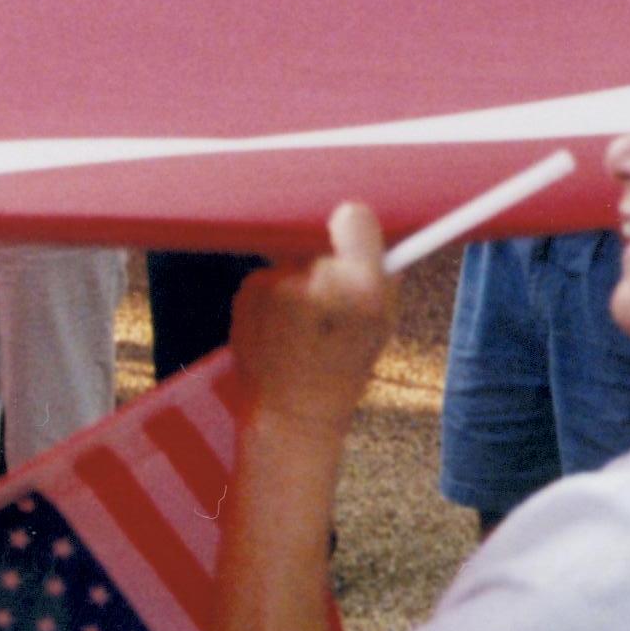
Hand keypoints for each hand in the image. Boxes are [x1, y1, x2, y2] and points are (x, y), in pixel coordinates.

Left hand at [229, 203, 390, 439]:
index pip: (354, 216)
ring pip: (293, 258)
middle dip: (325, 257)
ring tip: (302, 322)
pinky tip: (280, 328)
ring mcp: (277, 283)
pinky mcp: (248, 291)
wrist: (289, 414)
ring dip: (298, 277)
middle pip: (320, 238)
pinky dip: (275, 293)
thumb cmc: (343, 369)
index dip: (354, 225)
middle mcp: (316, 278)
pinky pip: (269, 275)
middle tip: (328, 291)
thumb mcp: (382, 324)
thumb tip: (367, 225)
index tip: (350, 231)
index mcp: (360, 287)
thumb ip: (380, 274)